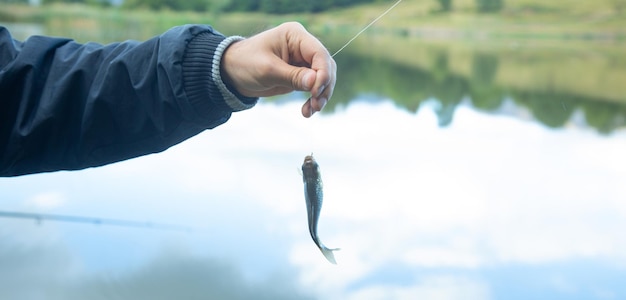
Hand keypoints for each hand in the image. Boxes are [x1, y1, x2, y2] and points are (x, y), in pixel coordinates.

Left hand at [220, 22, 336, 117]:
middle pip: (326, 66)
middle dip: (324, 87)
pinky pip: (314, 87)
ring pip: (323, 78)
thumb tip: (315, 82)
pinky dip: (314, 100)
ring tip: (311, 110)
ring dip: (321, 96)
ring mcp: (302, 61)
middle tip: (316, 104)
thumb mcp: (267, 70)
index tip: (315, 92)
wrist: (231, 73)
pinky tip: (307, 111)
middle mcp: (302, 46)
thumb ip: (292, 76)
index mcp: (295, 35)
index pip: (319, 53)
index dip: (322, 73)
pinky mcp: (300, 74)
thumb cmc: (245, 63)